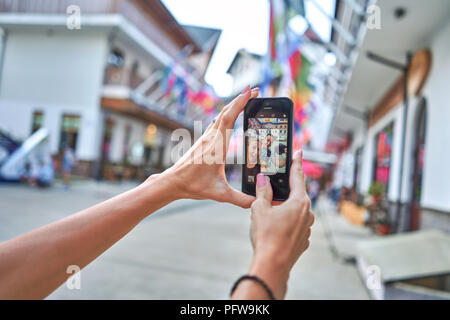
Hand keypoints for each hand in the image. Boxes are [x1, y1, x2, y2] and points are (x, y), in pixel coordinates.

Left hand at [158, 86, 258, 207]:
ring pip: (221, 115)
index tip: (251, 91)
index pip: (230, 118)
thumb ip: (240, 199)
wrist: (172, 182)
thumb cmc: (193, 185)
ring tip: (246, 98)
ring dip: (233, 105)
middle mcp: (211, 138)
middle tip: (254, 89)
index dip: (241, 103)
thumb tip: (257, 203)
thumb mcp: (219, 193)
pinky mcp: (203, 141)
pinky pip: (217, 122)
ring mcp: (206, 137)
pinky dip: (226, 114)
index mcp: (217, 146)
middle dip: (241, 98)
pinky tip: (230, 116)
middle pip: (227, 111)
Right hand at [245, 150, 313, 298]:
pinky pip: (294, 226)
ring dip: (283, 210)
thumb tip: (262, 181)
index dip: (296, 163)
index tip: (299, 151)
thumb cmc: (267, 236)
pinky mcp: (303, 240)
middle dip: (283, 192)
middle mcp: (307, 214)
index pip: (297, 177)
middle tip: (270, 190)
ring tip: (267, 214)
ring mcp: (307, 228)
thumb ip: (262, 192)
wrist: (272, 265)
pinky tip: (273, 229)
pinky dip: (285, 223)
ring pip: (294, 212)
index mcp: (299, 202)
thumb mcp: (260, 209)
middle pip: (296, 195)